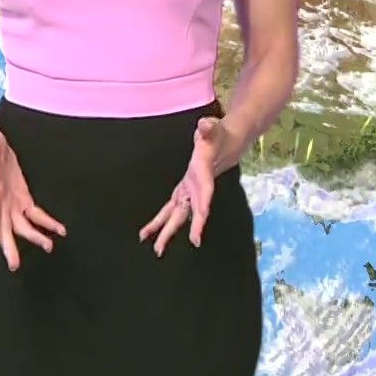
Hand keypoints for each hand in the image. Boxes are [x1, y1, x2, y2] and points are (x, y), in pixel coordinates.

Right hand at [0, 126, 64, 271]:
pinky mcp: (23, 199)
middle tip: (14, 265)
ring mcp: (12, 203)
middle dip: (9, 246)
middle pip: (4, 228)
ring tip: (49, 247)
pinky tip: (59, 230)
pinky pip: (35, 215)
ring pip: (22, 226)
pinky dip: (46, 223)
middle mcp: (0, 202)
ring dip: (34, 237)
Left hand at [139, 115, 227, 255]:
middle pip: (189, 212)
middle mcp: (197, 188)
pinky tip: (151, 232)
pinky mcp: (184, 192)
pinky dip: (162, 220)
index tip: (200, 223)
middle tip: (171, 247)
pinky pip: (172, 209)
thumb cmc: (217, 136)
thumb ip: (209, 128)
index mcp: (204, 174)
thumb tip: (204, 126)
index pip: (204, 193)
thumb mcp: (213, 128)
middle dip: (181, 230)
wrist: (225, 144)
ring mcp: (190, 192)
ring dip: (166, 231)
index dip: (202, 207)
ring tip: (156, 248)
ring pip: (178, 215)